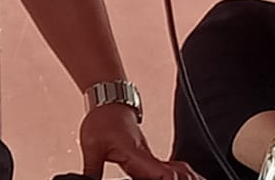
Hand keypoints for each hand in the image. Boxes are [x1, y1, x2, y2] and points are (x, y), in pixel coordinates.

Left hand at [80, 104, 203, 179]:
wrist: (109, 102)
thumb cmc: (103, 119)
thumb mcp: (91, 146)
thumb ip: (91, 170)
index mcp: (136, 154)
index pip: (160, 173)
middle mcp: (147, 158)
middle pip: (174, 174)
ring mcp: (149, 159)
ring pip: (175, 171)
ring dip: (183, 177)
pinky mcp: (147, 159)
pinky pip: (167, 170)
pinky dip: (178, 175)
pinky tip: (180, 179)